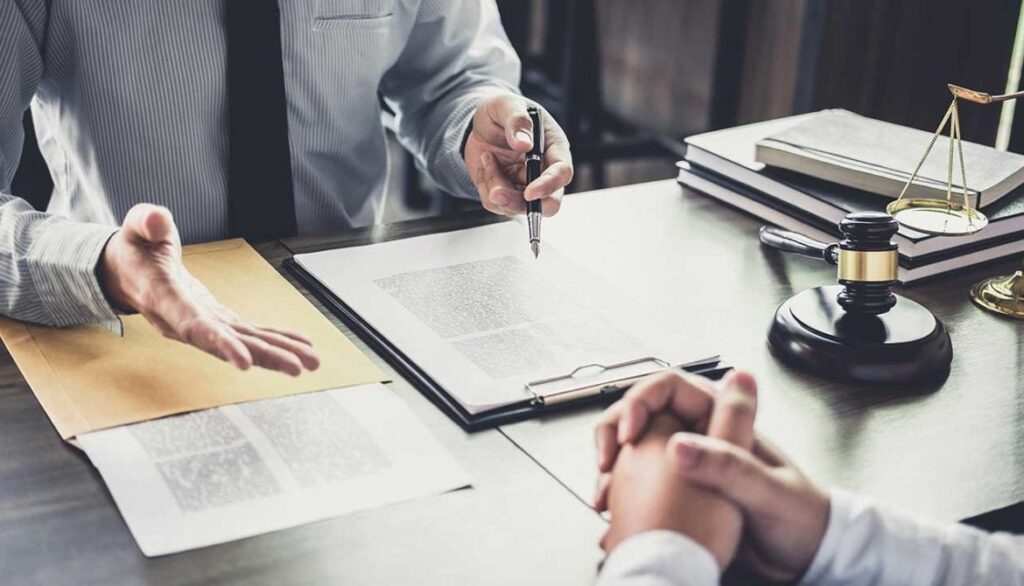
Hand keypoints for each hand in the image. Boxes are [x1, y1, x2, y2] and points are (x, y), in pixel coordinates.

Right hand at [99, 204, 319, 375]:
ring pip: (244, 342)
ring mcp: (203, 324)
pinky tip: (300, 345)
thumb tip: (159, 221)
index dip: (220, 343)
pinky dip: (275, 338)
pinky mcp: (217, 321)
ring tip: (311, 362)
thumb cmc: (135, 249)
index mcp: (164, 298)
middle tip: (298, 367)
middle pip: (229, 342)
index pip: (193, 325)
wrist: (129, 272)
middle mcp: (185, 321)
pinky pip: (249, 333)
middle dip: (265, 355)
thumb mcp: (136, 227)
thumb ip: (147, 222)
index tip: (245, 362)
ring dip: (279, 352)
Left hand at [464, 94, 572, 216]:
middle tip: (498, 193)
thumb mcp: (506, 105)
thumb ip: (517, 120)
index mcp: (554, 148)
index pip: (562, 173)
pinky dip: (485, 185)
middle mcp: (544, 172)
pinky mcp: (507, 194)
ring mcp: (526, 186)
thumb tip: (524, 143)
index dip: (549, 185)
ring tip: (487, 158)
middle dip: (522, 204)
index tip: (530, 192)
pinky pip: (496, 203)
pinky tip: (486, 164)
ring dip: (495, 187)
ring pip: (517, 207)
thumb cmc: (501, 111)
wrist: (479, 123)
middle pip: (549, 204)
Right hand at [592, 369, 830, 581]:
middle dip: (614, 434)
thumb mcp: (767, 493)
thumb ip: (728, 467)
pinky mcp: (681, 495)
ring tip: (605, 496)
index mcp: (722, 422)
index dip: (641, 402)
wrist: (806, 561)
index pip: (669, 388)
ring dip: (613, 470)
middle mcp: (702, 437)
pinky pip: (640, 486)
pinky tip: (616, 516)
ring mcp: (689, 466)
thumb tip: (678, 444)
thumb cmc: (801, 520)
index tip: (629, 434)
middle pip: (642, 415)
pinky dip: (621, 497)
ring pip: (635, 451)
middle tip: (605, 463)